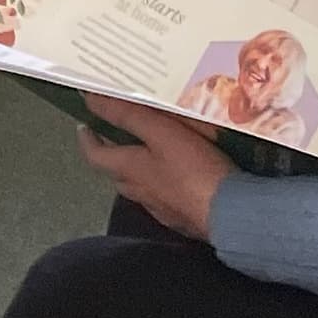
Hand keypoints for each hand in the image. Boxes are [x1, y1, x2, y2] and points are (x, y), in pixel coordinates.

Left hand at [80, 103, 233, 240]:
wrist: (232, 215)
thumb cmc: (194, 170)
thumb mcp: (161, 132)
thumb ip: (128, 115)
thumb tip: (91, 99)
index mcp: (130, 170)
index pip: (95, 156)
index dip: (87, 139)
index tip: (85, 125)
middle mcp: (141, 193)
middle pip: (118, 172)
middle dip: (116, 153)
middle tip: (121, 133)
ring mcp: (163, 209)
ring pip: (142, 187)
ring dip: (141, 170)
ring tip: (154, 151)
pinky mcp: (184, 219)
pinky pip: (166, 198)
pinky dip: (165, 184)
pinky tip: (182, 176)